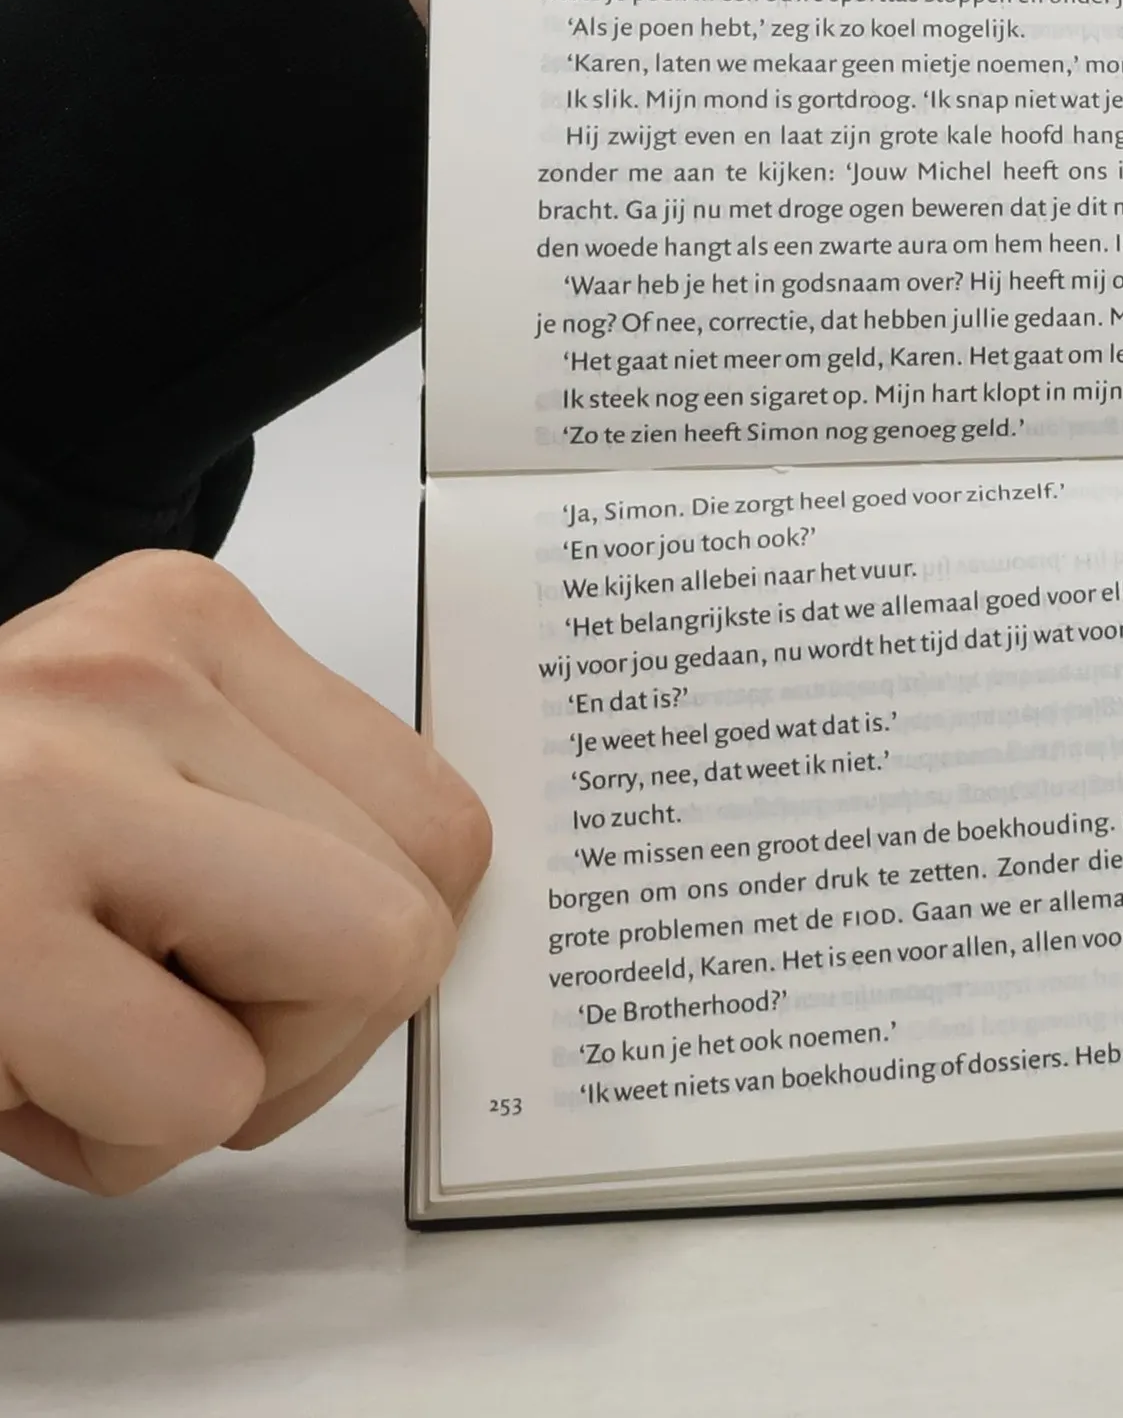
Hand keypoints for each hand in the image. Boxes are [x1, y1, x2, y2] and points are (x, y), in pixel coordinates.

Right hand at [0, 552, 489, 1194]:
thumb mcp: (126, 776)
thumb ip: (272, 816)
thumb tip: (426, 926)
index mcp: (188, 623)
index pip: (441, 822)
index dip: (375, 944)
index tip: (261, 969)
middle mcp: (137, 669)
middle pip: (415, 912)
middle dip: (310, 1030)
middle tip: (162, 1022)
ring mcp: (56, 779)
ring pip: (348, 986)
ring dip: (218, 1082)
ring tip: (73, 1031)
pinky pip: (193, 1091)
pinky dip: (116, 1136)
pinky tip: (9, 1064)